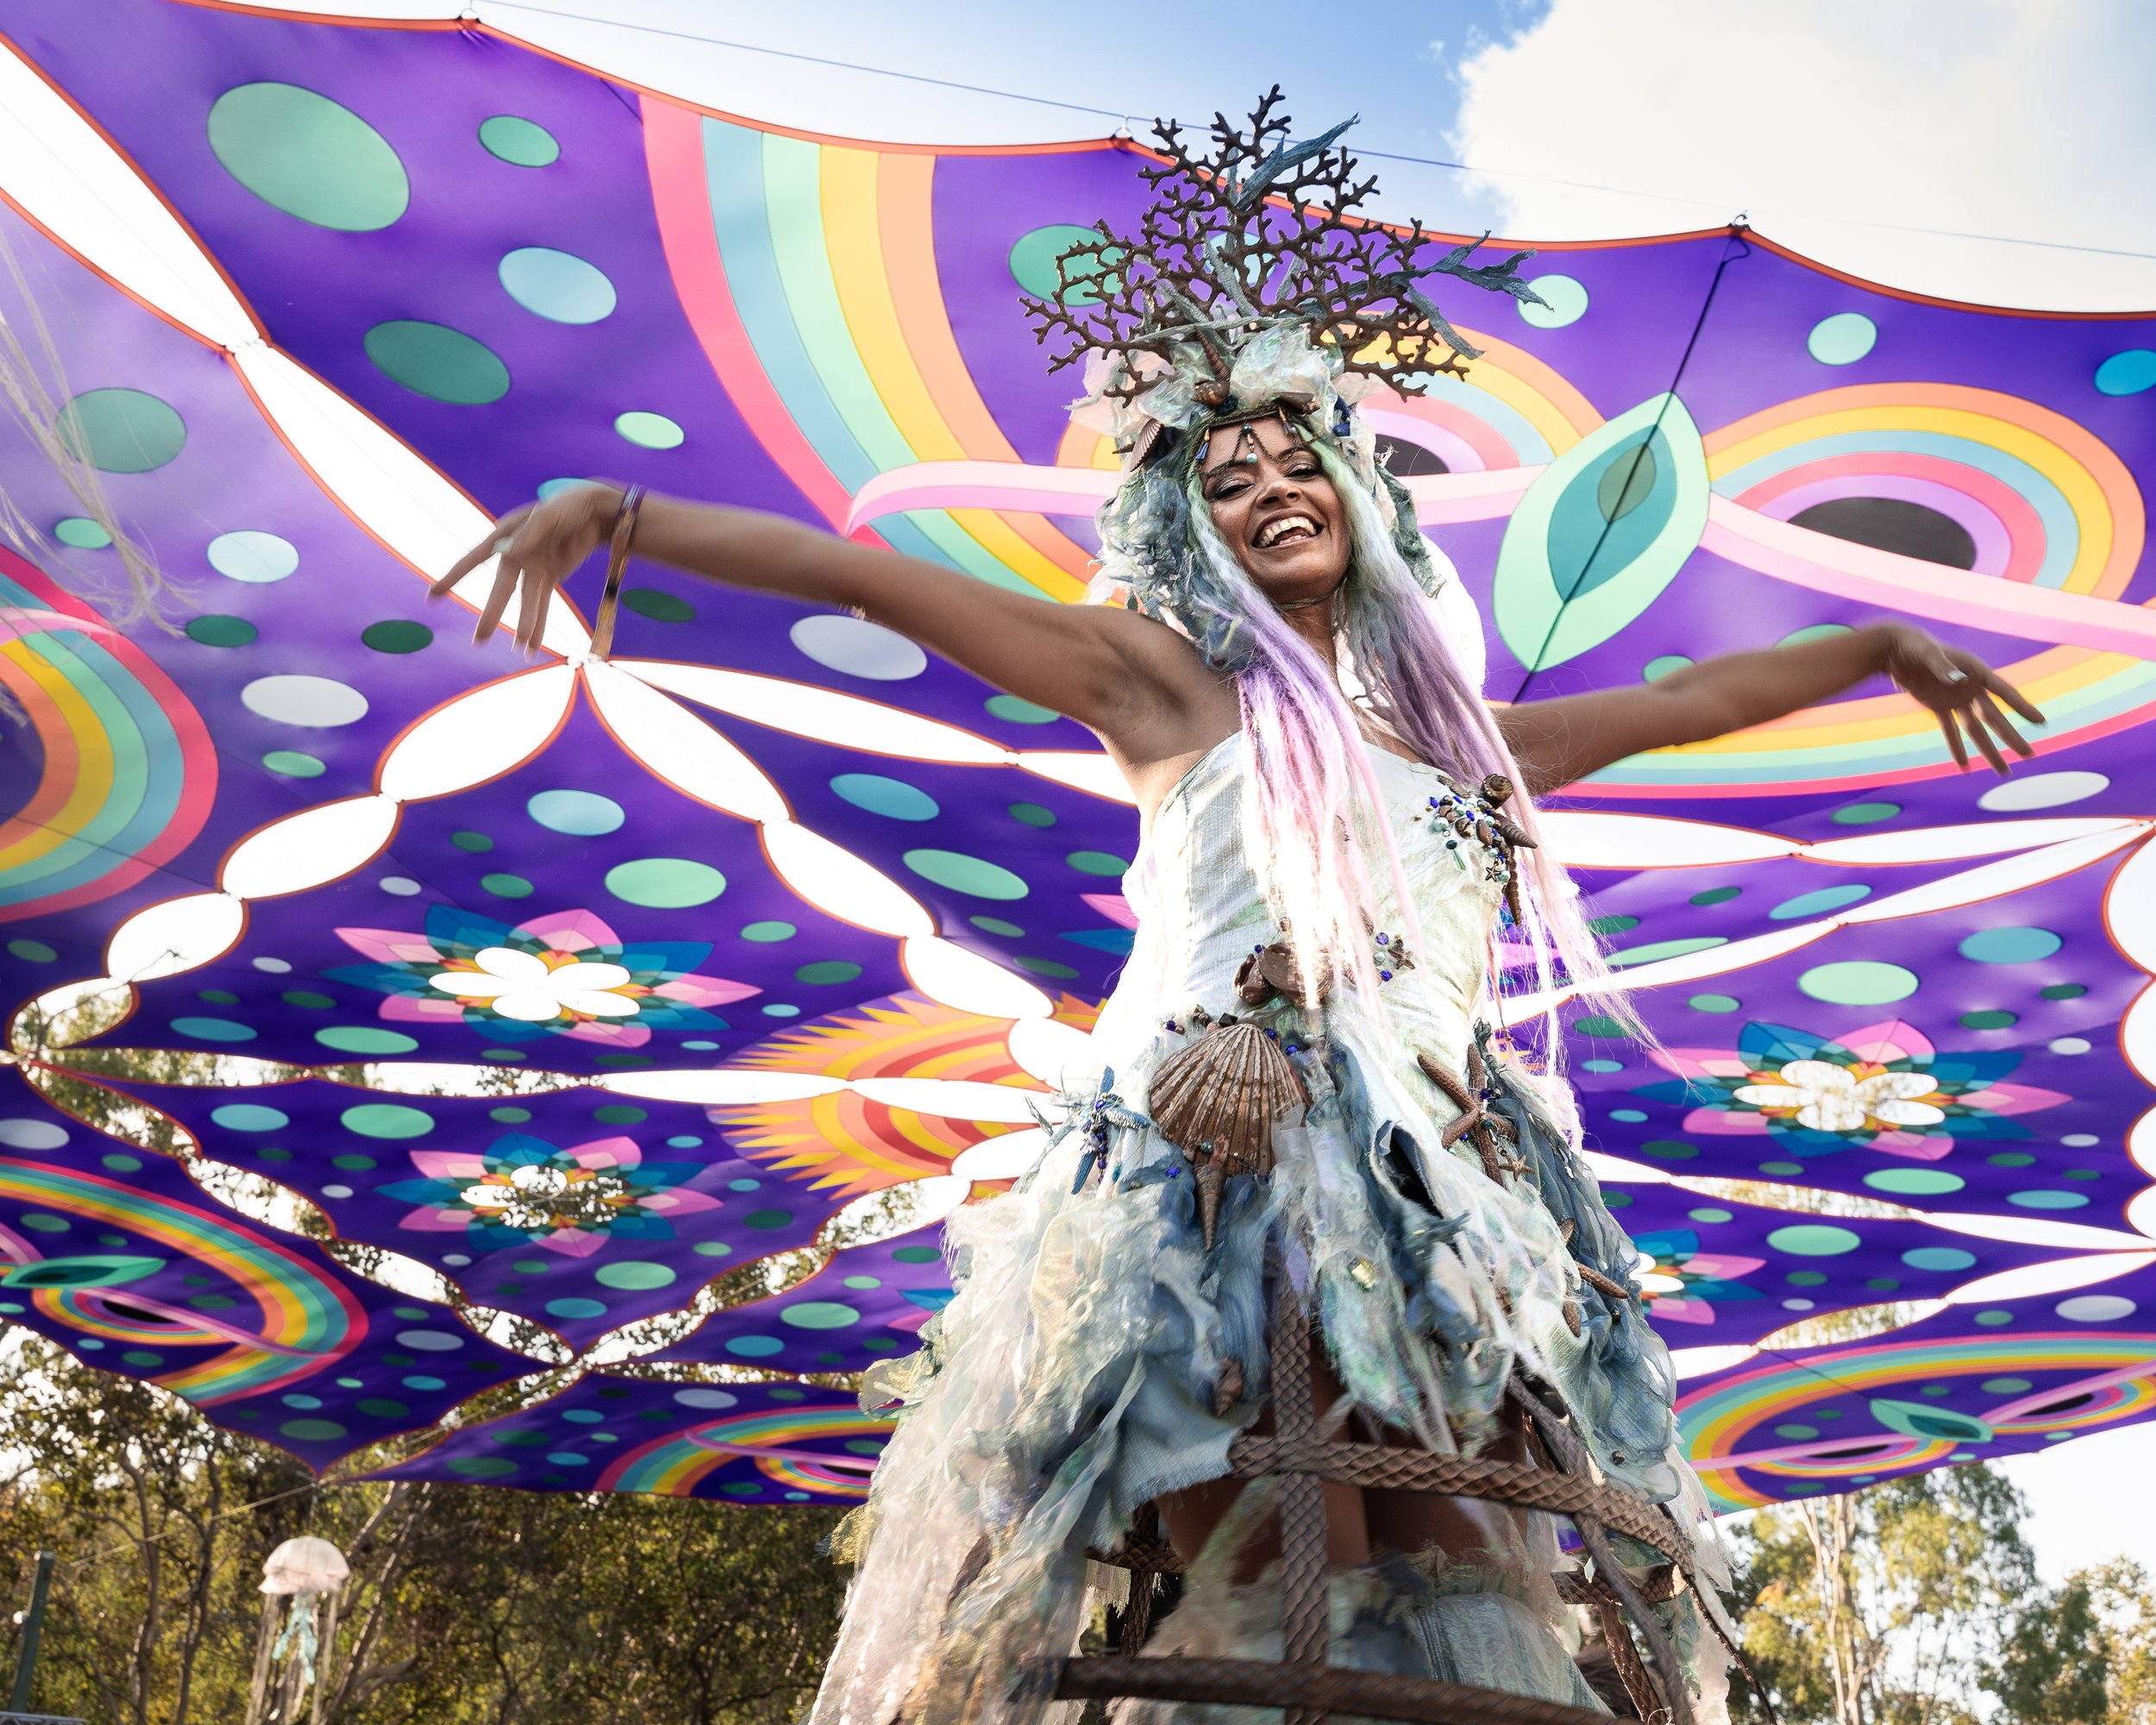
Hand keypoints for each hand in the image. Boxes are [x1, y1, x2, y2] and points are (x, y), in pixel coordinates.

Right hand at [432, 484, 622, 652]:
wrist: (596, 511)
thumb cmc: (568, 505)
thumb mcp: (550, 515)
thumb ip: (530, 533)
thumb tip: (508, 552)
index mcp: (506, 534)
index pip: (474, 558)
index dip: (453, 577)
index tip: (433, 596)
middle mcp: (515, 553)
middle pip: (501, 588)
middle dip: (491, 614)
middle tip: (479, 640)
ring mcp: (533, 566)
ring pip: (526, 601)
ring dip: (523, 624)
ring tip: (519, 650)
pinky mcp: (551, 576)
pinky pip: (543, 603)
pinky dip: (540, 623)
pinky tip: (532, 645)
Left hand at [1877, 625, 2044, 775]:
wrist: (1893, 648)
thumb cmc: (1914, 644)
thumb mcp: (1927, 652)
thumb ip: (1943, 667)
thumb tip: (1960, 681)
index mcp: (1975, 670)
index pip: (2004, 692)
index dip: (2022, 707)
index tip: (2041, 722)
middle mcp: (1970, 687)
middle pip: (1994, 718)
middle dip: (2011, 737)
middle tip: (2029, 755)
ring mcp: (1955, 699)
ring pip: (1975, 729)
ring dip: (1988, 750)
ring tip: (2003, 770)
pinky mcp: (1937, 706)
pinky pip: (1949, 730)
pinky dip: (1956, 748)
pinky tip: (1964, 766)